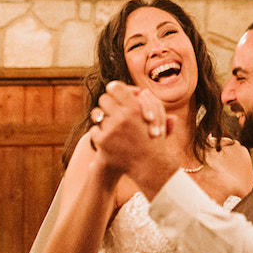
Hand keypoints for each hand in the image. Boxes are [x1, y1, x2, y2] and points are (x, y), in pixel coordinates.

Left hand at [94, 82, 180, 197]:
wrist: (149, 166)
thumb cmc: (155, 141)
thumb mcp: (158, 120)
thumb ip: (151, 103)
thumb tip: (142, 91)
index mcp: (135, 108)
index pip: (114, 87)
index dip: (114, 90)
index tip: (115, 95)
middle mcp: (122, 117)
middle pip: (103, 99)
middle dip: (107, 104)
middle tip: (112, 110)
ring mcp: (111, 130)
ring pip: (97, 114)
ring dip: (103, 118)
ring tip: (110, 123)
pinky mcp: (102, 142)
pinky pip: (94, 130)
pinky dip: (99, 133)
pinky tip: (108, 137)